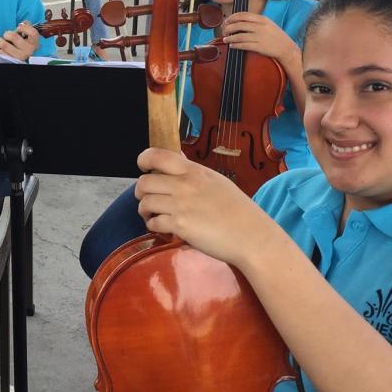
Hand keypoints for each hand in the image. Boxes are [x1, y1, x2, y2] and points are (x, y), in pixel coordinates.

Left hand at [0, 20, 39, 61]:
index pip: (33, 33)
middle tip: (6, 35)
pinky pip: (2, 53)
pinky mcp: (12, 61)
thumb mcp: (26, 36)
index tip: (18, 27)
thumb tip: (24, 22)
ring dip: (0, 41)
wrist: (18, 59)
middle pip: (14, 37)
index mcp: (34, 43)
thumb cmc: (22, 44)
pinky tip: (1, 51)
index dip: (24, 28)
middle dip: (7, 34)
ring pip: (6, 45)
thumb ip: (26, 27)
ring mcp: (20, 57)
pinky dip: (0, 51)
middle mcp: (29, 51)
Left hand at [134, 148, 268, 268]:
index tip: (143, 167)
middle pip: (144, 182)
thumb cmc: (237, 210)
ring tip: (154, 217)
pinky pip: (154, 223)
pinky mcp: (180, 226)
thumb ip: (193, 172)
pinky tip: (164, 229)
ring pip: (145, 203)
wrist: (251, 235)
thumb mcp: (216, 181)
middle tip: (148, 200)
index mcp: (194, 171)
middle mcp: (185, 184)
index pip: (157, 155)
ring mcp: (181, 205)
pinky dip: (154, 227)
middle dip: (141, 192)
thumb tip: (176, 158)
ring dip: (145, 211)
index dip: (143, 160)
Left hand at [221, 12, 298, 60]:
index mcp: (262, 19)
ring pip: (240, 35)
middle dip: (228, 27)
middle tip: (224, 31)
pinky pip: (244, 45)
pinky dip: (236, 45)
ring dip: (230, 38)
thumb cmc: (275, 36)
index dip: (232, 18)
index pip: (243, 15)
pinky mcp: (259, 47)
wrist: (286, 48)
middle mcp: (260, 27)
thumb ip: (255, 21)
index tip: (226, 21)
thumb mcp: (267, 24)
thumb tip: (239, 21)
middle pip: (239, 25)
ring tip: (225, 39)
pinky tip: (232, 45)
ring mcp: (260, 37)